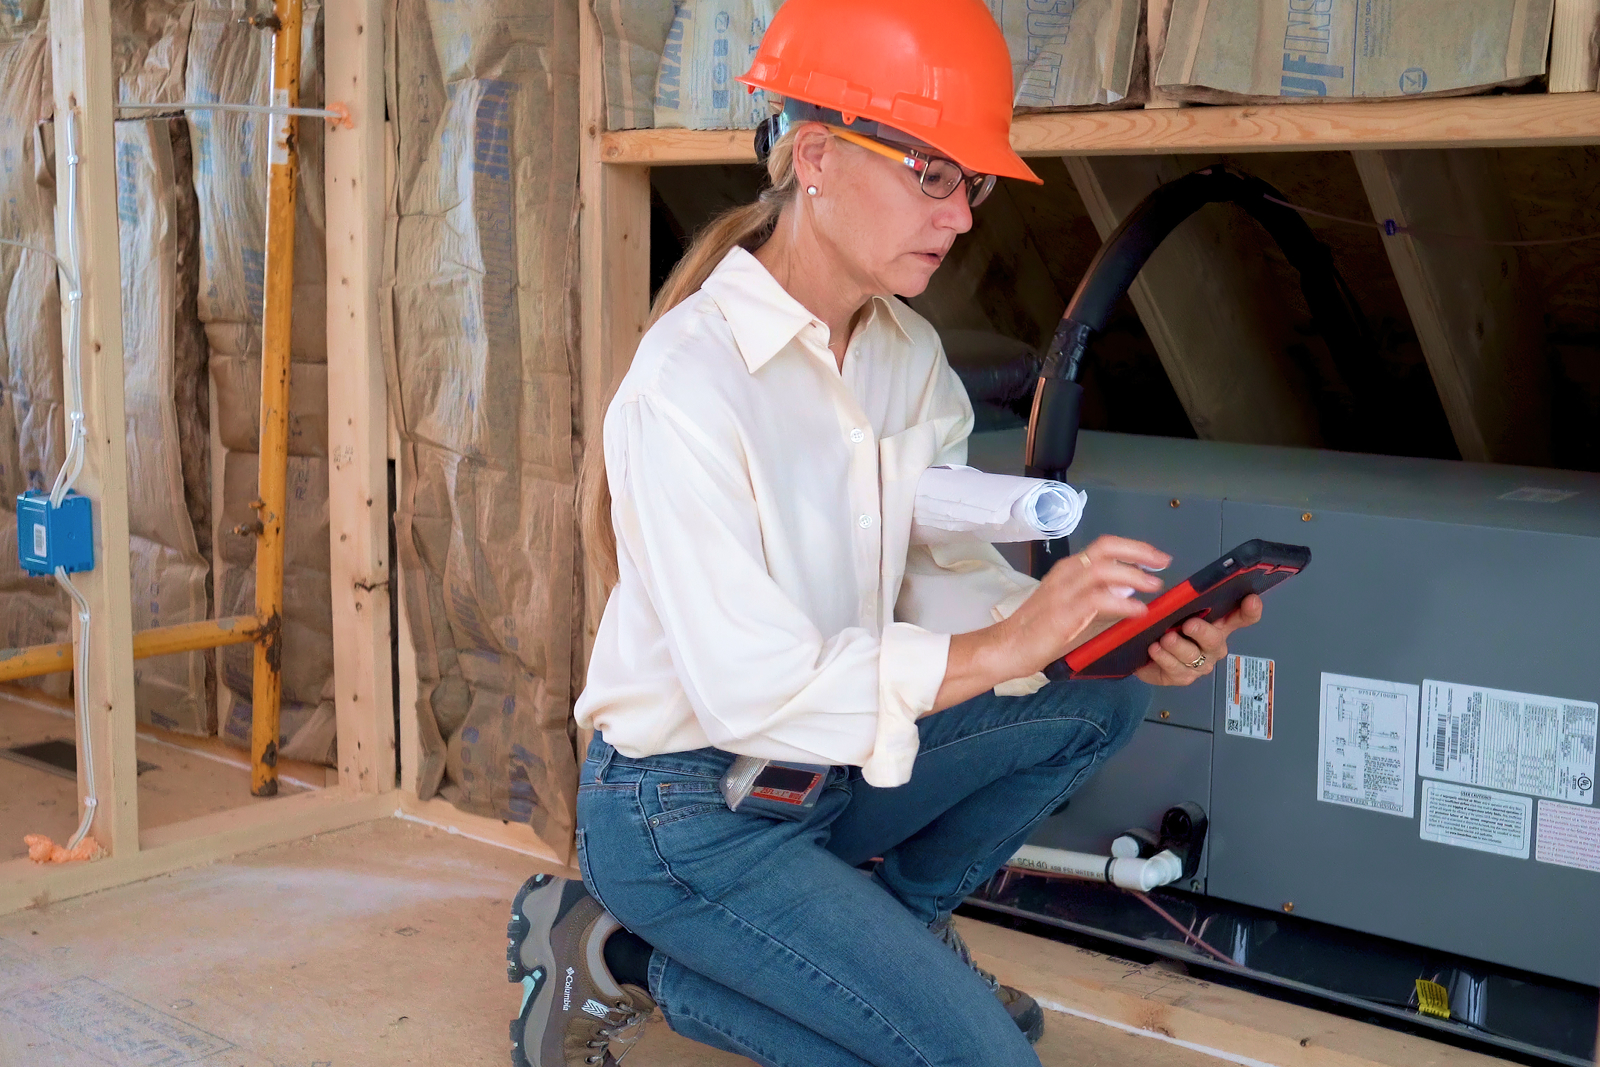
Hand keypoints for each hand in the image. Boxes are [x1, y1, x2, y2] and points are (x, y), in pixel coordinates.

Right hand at [935, 536, 1172, 712]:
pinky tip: (1138, 610)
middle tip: (1163, 563)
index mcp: (1068, 570)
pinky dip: (1123, 603)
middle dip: (1140, 552)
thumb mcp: (1073, 608)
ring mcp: (1064, 591)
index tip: (1157, 557)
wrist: (1007, 646)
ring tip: (1155, 586)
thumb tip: (1128, 589)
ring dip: (1135, 575)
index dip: (1135, 547)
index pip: (1105, 546)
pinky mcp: (1063, 612)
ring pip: (1105, 570)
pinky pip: (1099, 600)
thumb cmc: (1038, 630)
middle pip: (1107, 548)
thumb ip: (1100, 598)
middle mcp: (1067, 573)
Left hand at [1133, 594, 1263, 686]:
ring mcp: (1200, 663)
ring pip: (1192, 655)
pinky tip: (1155, 649)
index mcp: (1218, 625)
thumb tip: (1183, 593)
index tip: (1251, 599)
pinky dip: (1164, 657)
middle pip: (1215, 639)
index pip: (1242, 617)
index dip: (1250, 610)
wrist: (1145, 655)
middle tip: (1188, 624)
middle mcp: (1213, 645)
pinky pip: (1175, 668)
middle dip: (1202, 631)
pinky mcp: (1183, 677)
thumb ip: (1184, 603)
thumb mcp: (1176, 611)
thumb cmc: (1166, 628)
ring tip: (1166, 638)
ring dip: (1178, 645)